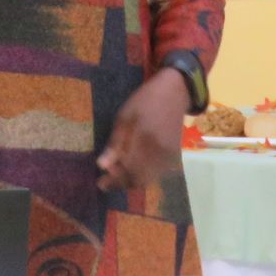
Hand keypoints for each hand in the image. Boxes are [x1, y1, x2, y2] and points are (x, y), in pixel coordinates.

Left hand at [98, 68, 188, 191]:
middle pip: (138, 179)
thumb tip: (101, 166)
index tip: (100, 183)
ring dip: (131, 180)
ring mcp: (169, 156)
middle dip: (121, 183)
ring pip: (148, 179)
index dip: (113, 181)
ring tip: (117, 173)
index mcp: (145, 140)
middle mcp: (159, 153)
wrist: (175, 92)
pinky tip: (132, 167)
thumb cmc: (146, 100)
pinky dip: (142, 175)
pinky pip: (156, 173)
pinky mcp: (173, 155)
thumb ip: (115, 143)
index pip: (128, 170)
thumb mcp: (124, 116)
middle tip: (107, 178)